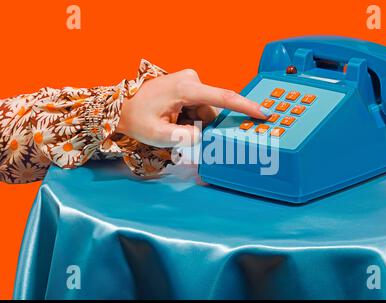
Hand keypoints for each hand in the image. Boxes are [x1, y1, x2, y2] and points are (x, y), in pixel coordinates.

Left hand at [116, 69, 269, 146]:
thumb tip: (204, 136)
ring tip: (171, 124)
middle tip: (178, 130)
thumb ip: (188, 139)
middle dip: (201, 126)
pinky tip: (174, 119)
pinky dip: (190, 119)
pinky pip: (198, 109)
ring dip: (193, 123)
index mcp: (186, 89)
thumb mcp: (160, 136)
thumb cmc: (137, 118)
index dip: (246, 107)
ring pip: (205, 112)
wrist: (121, 108)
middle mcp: (191, 80)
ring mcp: (189, 82)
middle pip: (211, 112)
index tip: (263, 113)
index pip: (223, 97)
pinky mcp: (188, 87)